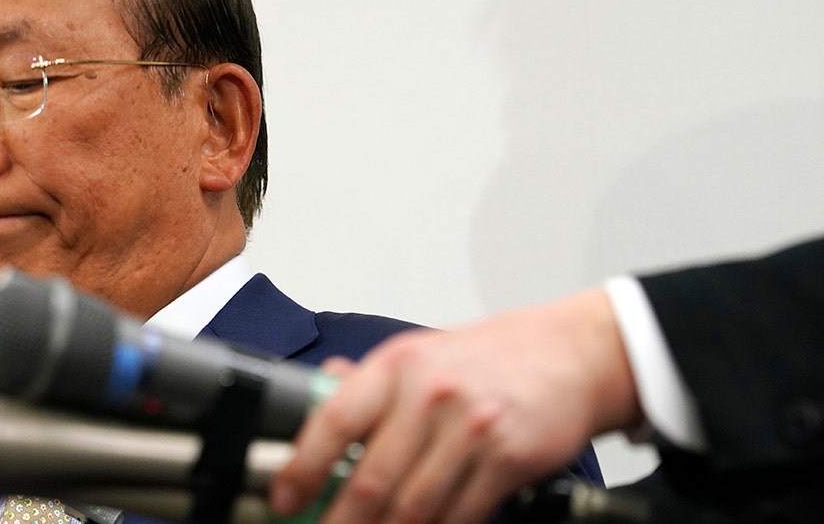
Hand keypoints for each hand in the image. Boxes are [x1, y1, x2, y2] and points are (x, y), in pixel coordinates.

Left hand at [269, 288, 641, 523]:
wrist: (572, 352)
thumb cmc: (492, 355)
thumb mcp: (422, 350)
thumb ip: (372, 379)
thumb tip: (319, 392)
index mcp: (398, 365)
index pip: (334, 419)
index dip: (302, 466)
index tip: (285, 499)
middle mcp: (430, 393)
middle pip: (371, 478)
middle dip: (340, 521)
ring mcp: (471, 427)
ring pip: (414, 506)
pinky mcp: (508, 458)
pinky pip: (461, 514)